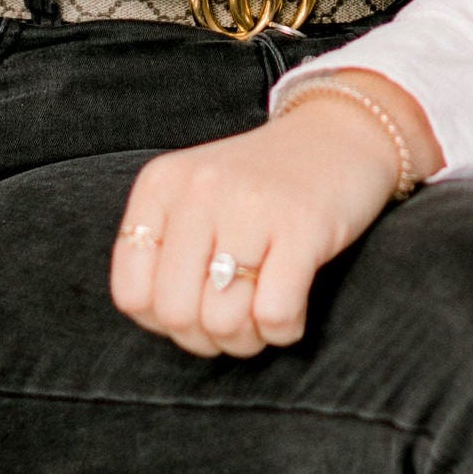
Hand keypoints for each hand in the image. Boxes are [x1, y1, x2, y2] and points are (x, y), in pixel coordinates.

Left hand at [110, 76, 442, 357]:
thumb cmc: (264, 183)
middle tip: (235, 324)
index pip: (131, 293)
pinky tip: (292, 313)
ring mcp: (250, 205)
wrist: (342, 134)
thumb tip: (162, 323)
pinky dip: (283, 331)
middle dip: (207, 339)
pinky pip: (274, 313)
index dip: (162, 323)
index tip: (196, 310)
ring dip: (247, 339)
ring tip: (263, 318)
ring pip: (223, 321)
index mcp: (162, 184)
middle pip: (176, 314)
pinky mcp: (303, 225)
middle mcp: (199, 190)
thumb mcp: (197, 196)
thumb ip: (167, 248)